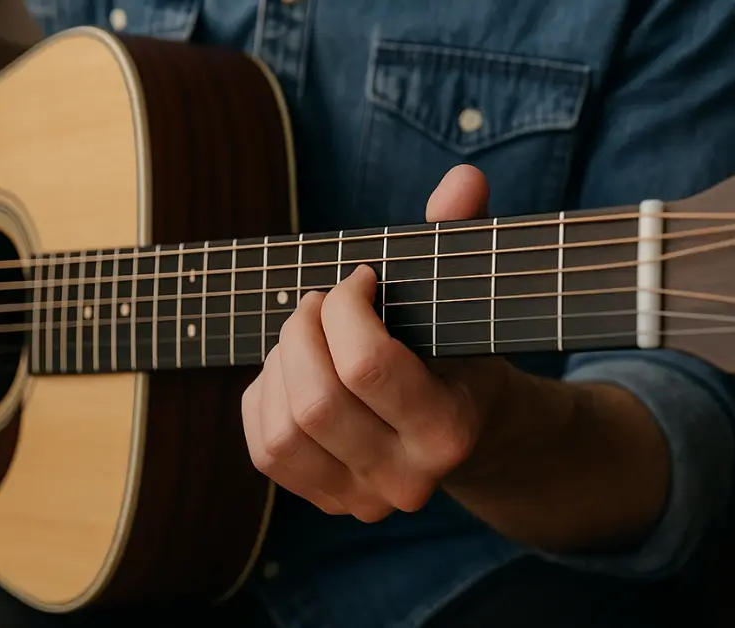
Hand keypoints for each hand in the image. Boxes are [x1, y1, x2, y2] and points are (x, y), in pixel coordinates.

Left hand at [241, 165, 505, 521]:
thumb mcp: (463, 300)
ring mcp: (361, 499)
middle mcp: (405, 479)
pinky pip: (264, 448)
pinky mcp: (325, 500)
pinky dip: (265, 398)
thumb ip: (457, 239)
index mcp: (447, 430)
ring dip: (281, 366)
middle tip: (320, 302)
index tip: (360, 279)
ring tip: (307, 335)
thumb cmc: (458, 352)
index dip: (346, 308)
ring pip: (282, 430)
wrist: (471, 434)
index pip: (367, 366)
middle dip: (303, 331)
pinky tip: (294, 373)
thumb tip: (465, 179)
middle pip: (316, 401)